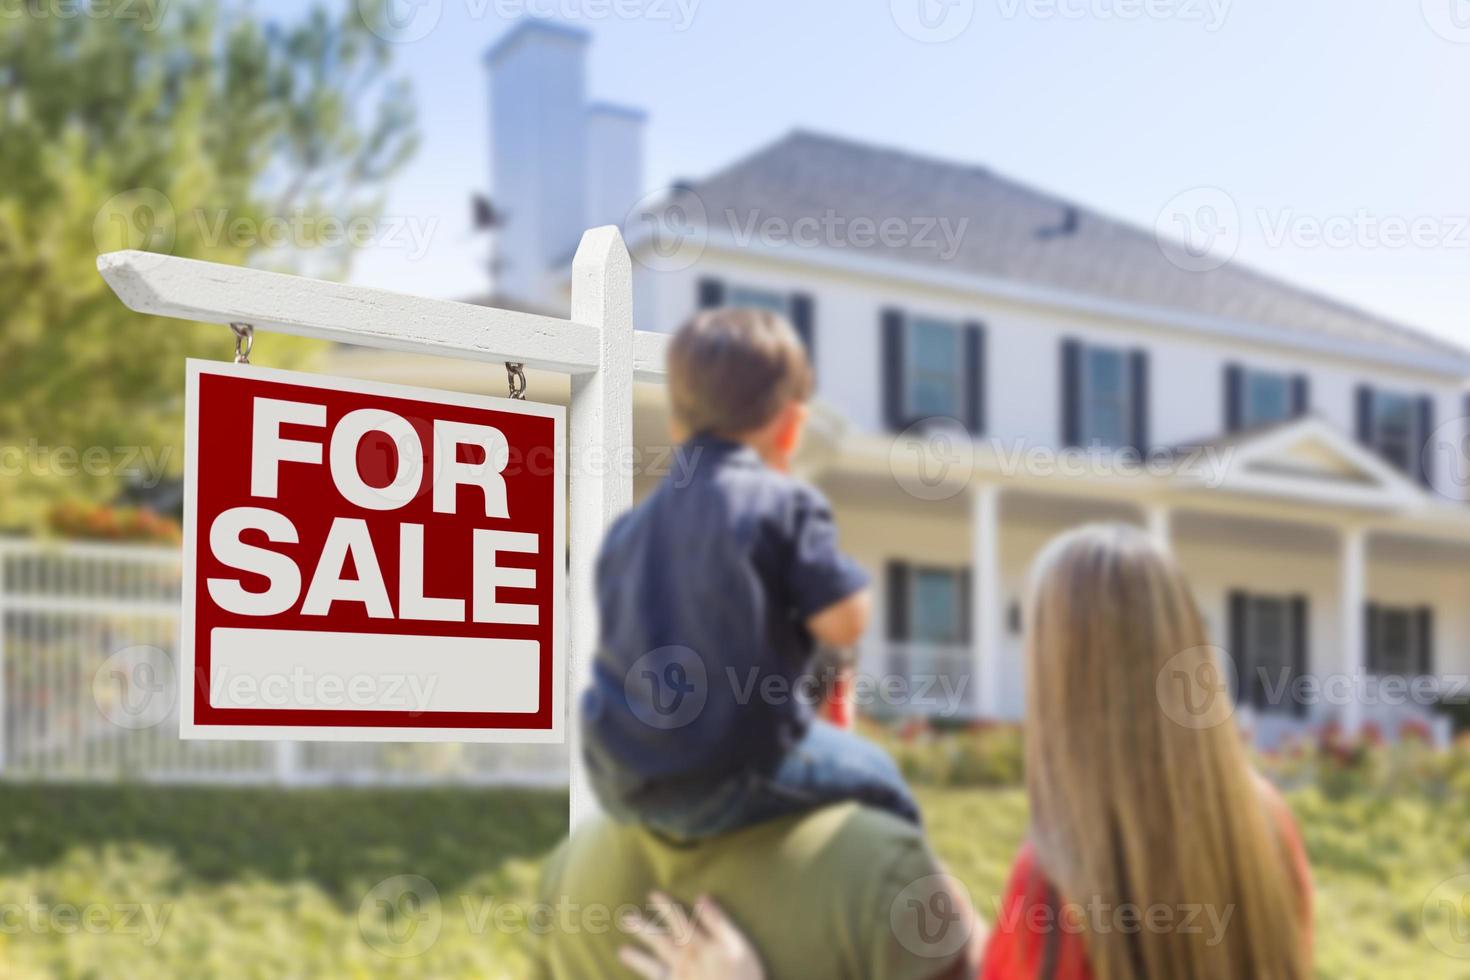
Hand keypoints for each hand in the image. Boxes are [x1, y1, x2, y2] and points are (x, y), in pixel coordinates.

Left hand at [619, 892, 764, 979]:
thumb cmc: (744, 978)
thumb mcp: (738, 946)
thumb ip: (719, 922)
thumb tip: (702, 897)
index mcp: (699, 946)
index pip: (678, 921)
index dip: (665, 907)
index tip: (652, 894)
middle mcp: (684, 962)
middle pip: (660, 942)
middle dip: (643, 929)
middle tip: (625, 919)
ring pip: (653, 967)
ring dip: (638, 959)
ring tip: (622, 953)